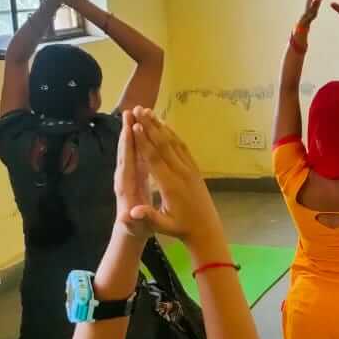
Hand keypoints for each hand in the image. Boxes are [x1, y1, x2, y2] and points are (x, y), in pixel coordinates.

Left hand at [114, 112, 152, 239]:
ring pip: (130, 148)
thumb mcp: (136, 226)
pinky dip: (140, 140)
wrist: (130, 230)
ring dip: (133, 131)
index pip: (127, 161)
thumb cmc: (136, 229)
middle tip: (131, 111)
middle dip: (127, 130)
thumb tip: (128, 217)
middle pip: (125, 149)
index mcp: (126, 186)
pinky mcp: (136, 174)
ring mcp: (129, 174)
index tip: (130, 127)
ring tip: (138, 113)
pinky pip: (137, 153)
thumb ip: (132, 220)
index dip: (128, 144)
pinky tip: (146, 128)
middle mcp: (125, 176)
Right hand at [127, 107, 226, 256]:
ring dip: (160, 126)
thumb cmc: (181, 229)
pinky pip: (183, 148)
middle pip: (164, 145)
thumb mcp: (163, 226)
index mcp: (171, 185)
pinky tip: (165, 125)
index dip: (144, 141)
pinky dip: (173, 135)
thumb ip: (148, 217)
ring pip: (174, 143)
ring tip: (148, 111)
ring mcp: (190, 170)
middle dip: (150, 126)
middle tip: (138, 109)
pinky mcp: (195, 170)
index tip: (135, 125)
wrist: (206, 229)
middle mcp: (182, 173)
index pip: (155, 159)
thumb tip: (132, 212)